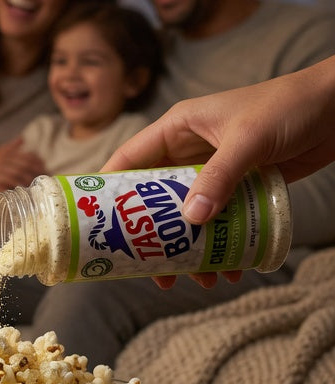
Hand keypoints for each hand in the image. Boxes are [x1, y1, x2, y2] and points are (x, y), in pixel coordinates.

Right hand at [0, 137, 44, 194]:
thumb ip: (11, 146)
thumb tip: (23, 138)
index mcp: (7, 152)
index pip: (28, 156)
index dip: (39, 164)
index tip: (47, 172)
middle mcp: (3, 158)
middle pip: (25, 164)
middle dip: (37, 173)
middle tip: (45, 182)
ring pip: (18, 172)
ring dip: (29, 180)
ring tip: (37, 187)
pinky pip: (8, 180)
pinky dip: (17, 185)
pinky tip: (23, 190)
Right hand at [101, 58, 334, 287]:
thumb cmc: (289, 106)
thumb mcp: (248, 140)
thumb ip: (218, 178)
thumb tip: (191, 221)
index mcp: (177, 128)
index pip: (129, 159)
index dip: (108, 190)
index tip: (96, 224)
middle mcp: (189, 150)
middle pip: (155, 197)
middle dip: (153, 234)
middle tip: (151, 267)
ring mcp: (215, 169)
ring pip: (189, 214)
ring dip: (190, 246)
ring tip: (195, 277)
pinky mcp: (241, 185)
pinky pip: (220, 219)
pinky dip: (220, 243)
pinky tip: (228, 265)